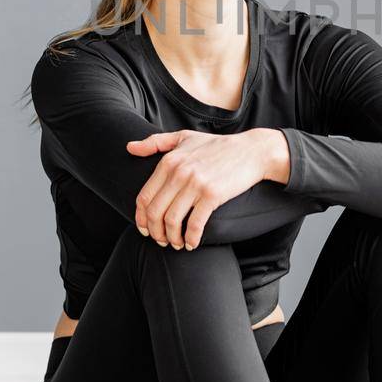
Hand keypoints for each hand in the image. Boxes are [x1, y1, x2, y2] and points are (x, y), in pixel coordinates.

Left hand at [125, 127, 286, 248]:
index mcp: (168, 161)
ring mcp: (195, 184)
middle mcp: (179, 172)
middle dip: (155, 232)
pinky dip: (191, 239)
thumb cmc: (217, 146)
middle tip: (162, 240)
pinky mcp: (212, 195)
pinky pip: (195, 224)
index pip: (144, 197)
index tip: (146, 229)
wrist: (252, 150)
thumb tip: (130, 148)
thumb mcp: (184, 137)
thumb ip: (155, 142)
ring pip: (172, 221)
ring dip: (172, 238)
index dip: (141, 219)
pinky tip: (192, 244)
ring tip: (177, 243)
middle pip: (155, 212)